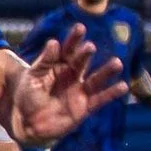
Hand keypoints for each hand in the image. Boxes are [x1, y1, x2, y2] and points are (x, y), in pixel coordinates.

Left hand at [5, 27, 127, 147]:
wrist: (27, 122)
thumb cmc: (28, 96)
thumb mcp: (32, 77)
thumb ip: (44, 61)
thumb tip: (53, 42)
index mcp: (58, 65)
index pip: (68, 49)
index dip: (74, 39)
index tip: (80, 27)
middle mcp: (72, 75)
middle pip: (81, 62)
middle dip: (86, 54)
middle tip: (90, 47)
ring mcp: (79, 91)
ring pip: (95, 79)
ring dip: (106, 71)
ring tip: (117, 63)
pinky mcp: (84, 107)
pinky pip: (100, 99)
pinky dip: (111, 93)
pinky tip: (122, 86)